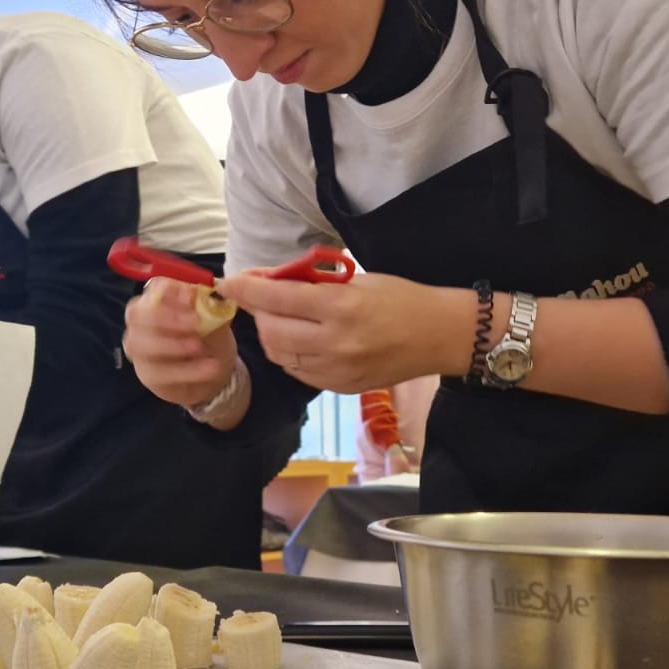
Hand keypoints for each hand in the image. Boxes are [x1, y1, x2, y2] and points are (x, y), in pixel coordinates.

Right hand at [122, 278, 237, 406]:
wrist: (214, 372)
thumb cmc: (210, 337)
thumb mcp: (216, 320)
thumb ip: (209, 306)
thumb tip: (206, 292)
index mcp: (158, 300)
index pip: (153, 288)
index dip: (169, 291)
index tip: (192, 298)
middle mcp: (141, 321)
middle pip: (136, 314)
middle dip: (165, 317)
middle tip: (195, 323)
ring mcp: (140, 349)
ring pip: (140, 344)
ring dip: (171, 344)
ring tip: (199, 347)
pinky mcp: (148, 374)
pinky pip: (158, 372)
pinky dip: (187, 370)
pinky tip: (209, 369)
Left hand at [216, 271, 469, 393]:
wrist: (440, 335)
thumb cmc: (401, 298)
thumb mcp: (357, 280)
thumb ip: (313, 284)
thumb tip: (269, 281)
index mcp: (341, 307)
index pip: (277, 298)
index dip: (247, 289)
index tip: (228, 282)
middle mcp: (335, 343)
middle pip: (271, 331)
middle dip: (258, 312)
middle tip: (260, 298)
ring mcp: (337, 370)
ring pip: (279, 355)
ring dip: (271, 334)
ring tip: (279, 318)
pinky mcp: (341, 388)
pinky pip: (298, 372)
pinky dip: (288, 354)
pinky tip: (299, 340)